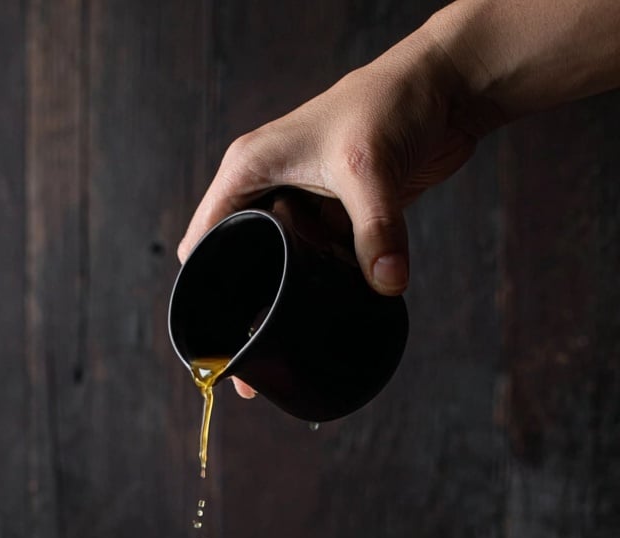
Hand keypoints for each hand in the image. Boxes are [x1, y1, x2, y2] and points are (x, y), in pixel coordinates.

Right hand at [180, 34, 490, 293]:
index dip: (204, 281)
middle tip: (263, 333)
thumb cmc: (391, 101)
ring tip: (300, 319)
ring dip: (294, 288)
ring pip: (283, 263)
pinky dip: (329, 280)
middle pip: (240, 257)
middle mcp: (268, 186)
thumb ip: (375, 232)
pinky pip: (322, 262)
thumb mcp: (370, 169)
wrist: (446, 90)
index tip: (219, 322)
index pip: (204, 236)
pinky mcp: (334, 218)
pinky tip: (338, 297)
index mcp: (250, 168)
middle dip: (250, 294)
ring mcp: (302, 205)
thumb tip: (385, 283)